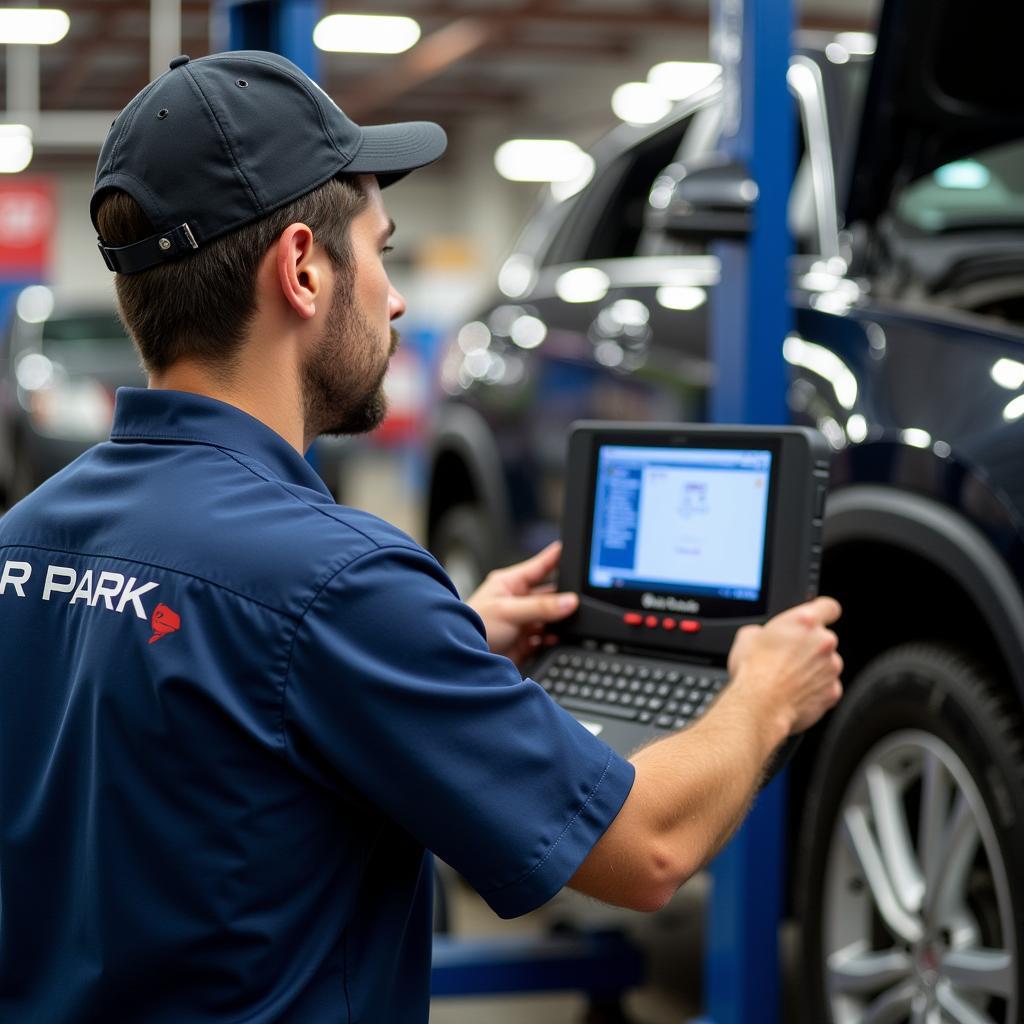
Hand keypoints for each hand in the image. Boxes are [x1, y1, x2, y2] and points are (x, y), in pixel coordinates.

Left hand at [466, 541, 578, 666]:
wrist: (460, 662)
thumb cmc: (468, 627)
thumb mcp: (508, 611)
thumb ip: (541, 606)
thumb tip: (569, 601)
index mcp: (509, 583)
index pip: (540, 565)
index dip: (557, 557)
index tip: (574, 550)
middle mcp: (517, 601)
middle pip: (549, 594)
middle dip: (563, 597)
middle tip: (578, 598)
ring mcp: (521, 622)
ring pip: (550, 617)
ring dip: (559, 621)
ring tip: (571, 620)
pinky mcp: (524, 642)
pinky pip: (546, 638)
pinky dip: (553, 639)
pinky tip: (557, 639)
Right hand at [727, 596, 843, 736]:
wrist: (759, 706)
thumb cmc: (752, 671)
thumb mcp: (746, 637)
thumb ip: (763, 630)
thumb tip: (762, 636)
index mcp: (804, 622)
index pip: (829, 607)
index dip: (822, 613)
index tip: (816, 620)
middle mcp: (823, 642)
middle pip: (824, 639)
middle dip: (809, 647)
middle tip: (787, 658)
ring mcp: (831, 668)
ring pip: (827, 664)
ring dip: (813, 669)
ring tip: (788, 679)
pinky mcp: (833, 691)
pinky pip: (827, 687)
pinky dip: (815, 690)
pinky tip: (795, 693)